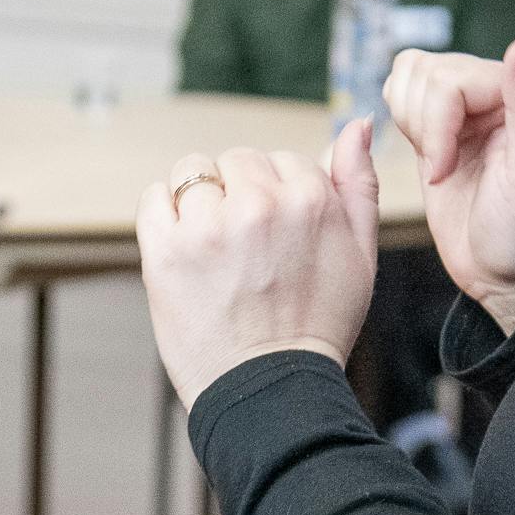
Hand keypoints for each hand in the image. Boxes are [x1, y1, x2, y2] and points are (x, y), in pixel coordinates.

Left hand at [137, 125, 379, 404]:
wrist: (270, 391)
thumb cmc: (319, 325)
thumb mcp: (360, 254)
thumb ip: (359, 184)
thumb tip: (357, 124)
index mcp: (310, 199)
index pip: (281, 160)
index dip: (278, 197)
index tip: (277, 240)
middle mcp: (259, 205)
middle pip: (237, 160)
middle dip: (240, 193)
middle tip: (246, 249)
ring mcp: (208, 227)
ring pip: (194, 172)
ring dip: (200, 200)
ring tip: (214, 249)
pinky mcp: (164, 251)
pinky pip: (154, 197)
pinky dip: (164, 214)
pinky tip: (185, 249)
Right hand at [385, 38, 514, 337]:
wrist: (510, 276)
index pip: (453, 77)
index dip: (437, 122)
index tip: (445, 172)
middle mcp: (496, 91)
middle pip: (425, 73)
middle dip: (423, 128)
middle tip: (444, 173)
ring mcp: (464, 108)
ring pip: (408, 77)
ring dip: (410, 124)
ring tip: (439, 166)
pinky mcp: (438, 128)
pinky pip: (400, 94)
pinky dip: (399, 122)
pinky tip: (427, 158)